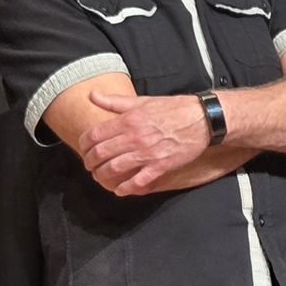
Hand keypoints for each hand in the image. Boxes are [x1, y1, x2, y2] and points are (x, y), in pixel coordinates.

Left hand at [80, 90, 209, 194]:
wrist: (202, 119)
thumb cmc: (172, 109)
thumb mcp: (142, 101)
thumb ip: (115, 102)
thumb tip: (92, 95)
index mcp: (129, 119)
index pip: (95, 134)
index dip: (84, 144)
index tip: (83, 148)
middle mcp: (135, 136)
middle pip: (101, 153)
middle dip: (90, 162)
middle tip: (89, 165)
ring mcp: (148, 153)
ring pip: (115, 168)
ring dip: (103, 175)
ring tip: (100, 177)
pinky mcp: (161, 165)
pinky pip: (138, 181)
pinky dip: (126, 188)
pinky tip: (121, 190)